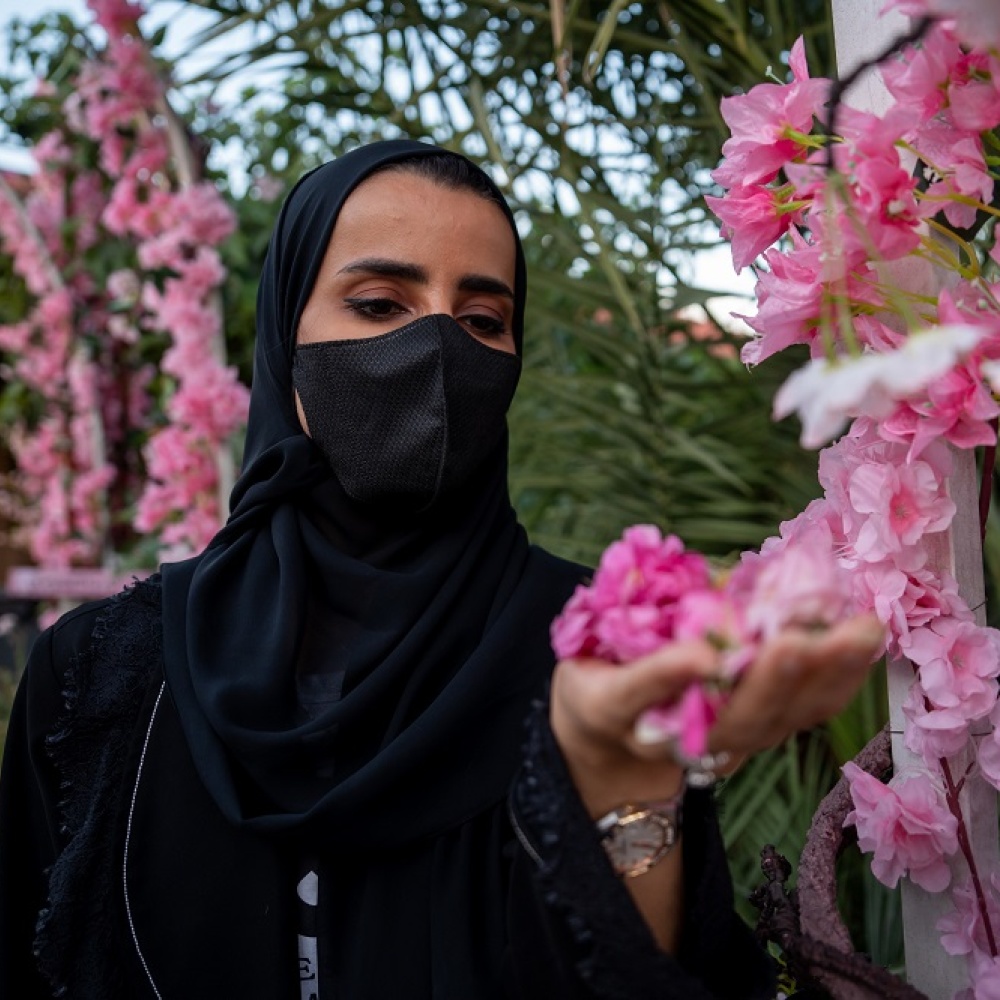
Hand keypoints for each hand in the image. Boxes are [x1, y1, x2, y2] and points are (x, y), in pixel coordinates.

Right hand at [549, 612, 884, 817]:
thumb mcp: (596, 640)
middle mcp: (676, 737)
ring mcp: (727, 739)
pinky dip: (839, 678)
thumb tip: (710, 578)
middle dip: (768, 681)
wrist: (613, 732)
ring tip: (858, 633)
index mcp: (618, 707)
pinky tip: (865, 641)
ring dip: (823, 677)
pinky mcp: (761, 731)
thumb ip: (638, 613)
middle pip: (728, 718)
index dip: (668, 674)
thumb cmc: (603, 668)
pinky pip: (806, 712)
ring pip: (780, 718)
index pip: (640, 691)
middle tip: (795, 642)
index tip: (697, 654)